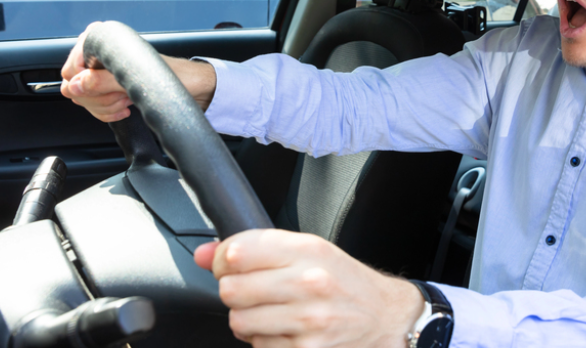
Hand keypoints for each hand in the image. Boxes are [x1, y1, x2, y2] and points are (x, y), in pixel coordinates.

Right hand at [60, 22, 217, 121]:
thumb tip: (74, 86)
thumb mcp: (134, 79)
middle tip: (122, 95)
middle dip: (98, 97)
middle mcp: (97, 54)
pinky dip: (109, 111)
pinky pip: (95, 106)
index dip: (84, 85)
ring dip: (106, 105)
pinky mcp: (110, 88)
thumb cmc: (173, 76)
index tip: (106, 89)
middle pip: (73, 88)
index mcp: (98, 41)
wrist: (193, 88)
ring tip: (127, 99)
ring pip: (84, 99)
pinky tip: (126, 107)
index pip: (68, 71)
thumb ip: (101, 81)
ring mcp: (102, 73)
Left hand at [194, 230, 424, 347]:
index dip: (223, 260)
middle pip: (231, 290)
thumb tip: (203, 255)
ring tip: (273, 311)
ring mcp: (308, 320)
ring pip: (239, 321)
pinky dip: (265, 340)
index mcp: (308, 250)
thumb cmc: (342, 281)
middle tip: (254, 291)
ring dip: (248, 319)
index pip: (237, 252)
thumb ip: (255, 248)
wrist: (383, 316)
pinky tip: (286, 330)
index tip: (231, 265)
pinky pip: (258, 345)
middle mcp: (309, 282)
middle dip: (235, 292)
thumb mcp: (307, 250)